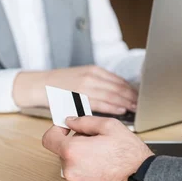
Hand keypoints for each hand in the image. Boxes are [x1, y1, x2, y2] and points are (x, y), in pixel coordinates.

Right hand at [14, 66, 137, 114]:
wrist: (40, 85)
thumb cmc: (61, 84)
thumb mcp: (82, 77)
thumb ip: (98, 83)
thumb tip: (115, 93)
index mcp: (94, 70)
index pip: (118, 80)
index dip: (130, 89)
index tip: (139, 96)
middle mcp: (92, 76)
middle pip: (118, 87)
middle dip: (131, 96)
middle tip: (141, 104)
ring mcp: (86, 85)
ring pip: (112, 94)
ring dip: (126, 102)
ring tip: (135, 108)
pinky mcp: (79, 96)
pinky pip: (100, 102)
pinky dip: (113, 106)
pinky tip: (121, 110)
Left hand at [42, 117, 153, 180]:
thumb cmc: (130, 156)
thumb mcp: (110, 126)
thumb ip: (85, 121)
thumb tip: (71, 121)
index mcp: (73, 151)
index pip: (49, 139)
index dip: (57, 131)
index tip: (65, 129)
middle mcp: (70, 171)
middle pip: (64, 153)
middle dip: (77, 146)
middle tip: (96, 143)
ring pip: (72, 168)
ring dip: (83, 162)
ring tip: (103, 159)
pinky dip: (88, 176)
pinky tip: (104, 172)